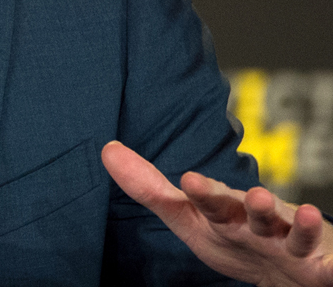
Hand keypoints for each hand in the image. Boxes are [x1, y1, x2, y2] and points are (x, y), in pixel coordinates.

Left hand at [103, 140, 332, 286]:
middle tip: (254, 197)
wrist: (283, 268)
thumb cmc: (232, 235)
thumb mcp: (189, 218)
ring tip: (307, 214)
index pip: (211, 202)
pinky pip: (332, 267)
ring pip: (298, 234)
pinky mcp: (320, 267)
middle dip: (259, 205)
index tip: (189, 180)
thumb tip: (107, 149)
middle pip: (260, 214)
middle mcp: (262, 222)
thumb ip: (151, 189)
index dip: (203, 193)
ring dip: (303, 225)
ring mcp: (292, 243)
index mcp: (228, 212)